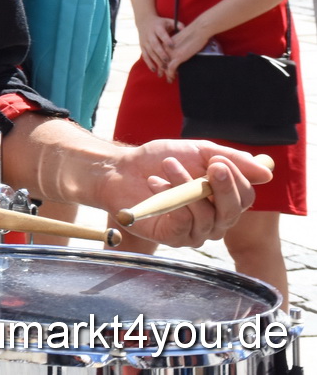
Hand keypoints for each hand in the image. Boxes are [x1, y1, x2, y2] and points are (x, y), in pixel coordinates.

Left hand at [99, 142, 268, 246]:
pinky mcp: (172, 238)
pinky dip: (171, 199)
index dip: (237, 180)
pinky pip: (183, 223)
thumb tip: (267, 172)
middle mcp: (214, 220)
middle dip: (223, 187)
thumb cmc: (159, 160)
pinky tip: (155, 183)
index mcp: (223, 200)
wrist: (121, 169)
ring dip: (187, 186)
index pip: (245, 197)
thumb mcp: (198, 151)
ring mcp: (194, 231)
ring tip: (168, 165)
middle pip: (232, 212)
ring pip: (207, 216)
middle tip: (209, 165)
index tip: (218, 161)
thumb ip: (232, 160)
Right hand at [133, 15, 176, 77]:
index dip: (166, 39)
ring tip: (164, 68)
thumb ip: (178, 25)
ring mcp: (145, 41)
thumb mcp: (168, 21)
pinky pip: (145, 56)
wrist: (144, 21)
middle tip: (168, 60)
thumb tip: (185, 29)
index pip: (161, 34)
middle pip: (154, 44)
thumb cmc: (161, 23)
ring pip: (150, 52)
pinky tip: (154, 69)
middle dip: (161, 53)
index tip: (172, 45)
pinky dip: (149, 63)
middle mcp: (149, 34)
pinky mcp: (142, 46)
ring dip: (156, 60)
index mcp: (157, 28)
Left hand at [161, 21, 214, 76]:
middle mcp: (165, 48)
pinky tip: (174, 76)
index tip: (161, 68)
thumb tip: (178, 52)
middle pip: (160, 62)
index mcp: (164, 43)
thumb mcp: (179, 40)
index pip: (159, 55)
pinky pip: (171, 68)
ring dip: (167, 74)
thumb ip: (176, 46)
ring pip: (164, 67)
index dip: (159, 63)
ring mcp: (171, 53)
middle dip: (161, 70)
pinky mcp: (178, 57)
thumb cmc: (191, 34)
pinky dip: (172, 74)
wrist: (197, 30)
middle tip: (162, 76)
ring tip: (169, 79)